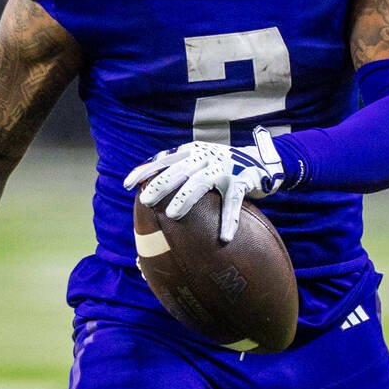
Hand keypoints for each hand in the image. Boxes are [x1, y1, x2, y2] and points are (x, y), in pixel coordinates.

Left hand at [123, 126, 285, 242]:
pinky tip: (224, 238)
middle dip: (159, 185)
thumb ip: (180, 169)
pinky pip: (233, 203)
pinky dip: (229, 220)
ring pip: (200, 183)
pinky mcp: (242, 181)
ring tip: (172, 216)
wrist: (260, 160)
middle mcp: (205, 156)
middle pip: (177, 170)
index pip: (163, 159)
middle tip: (145, 201)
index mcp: (192, 150)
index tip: (127, 185)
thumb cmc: (222, 165)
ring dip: (185, 199)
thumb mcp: (200, 160)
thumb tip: (149, 188)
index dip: (144, 171)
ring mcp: (224, 167)